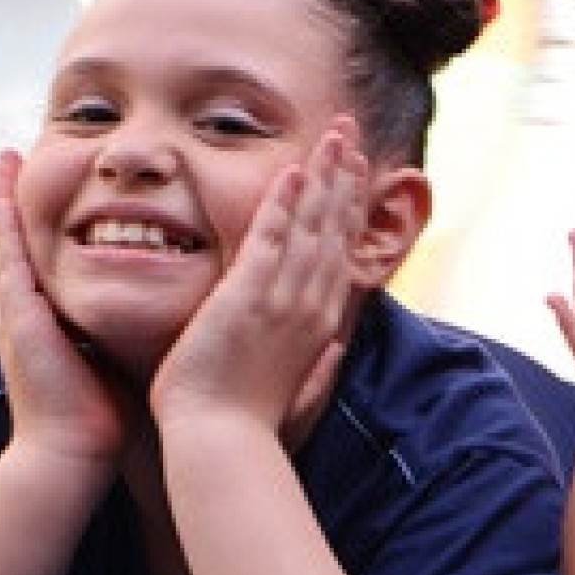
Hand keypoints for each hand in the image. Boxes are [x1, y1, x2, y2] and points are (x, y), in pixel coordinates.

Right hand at [0, 150, 129, 472]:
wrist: (72, 454)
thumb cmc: (103, 417)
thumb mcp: (115, 358)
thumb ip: (125, 335)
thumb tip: (163, 318)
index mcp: (50, 320)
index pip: (46, 259)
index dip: (45, 225)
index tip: (54, 188)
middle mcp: (26, 311)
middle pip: (18, 242)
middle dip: (14, 200)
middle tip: (8, 157)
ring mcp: (16, 312)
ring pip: (7, 242)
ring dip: (3, 201)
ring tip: (0, 161)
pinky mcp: (18, 317)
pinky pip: (8, 259)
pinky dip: (5, 225)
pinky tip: (5, 195)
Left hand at [150, 121, 364, 435]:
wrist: (220, 440)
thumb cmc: (248, 422)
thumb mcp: (295, 391)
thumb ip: (318, 367)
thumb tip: (335, 349)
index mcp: (320, 323)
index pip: (340, 251)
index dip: (349, 207)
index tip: (354, 173)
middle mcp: (312, 304)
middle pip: (335, 228)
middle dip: (345, 177)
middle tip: (351, 133)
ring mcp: (284, 300)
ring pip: (312, 226)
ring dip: (325, 177)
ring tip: (335, 136)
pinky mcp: (249, 299)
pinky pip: (271, 241)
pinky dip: (284, 205)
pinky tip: (294, 172)